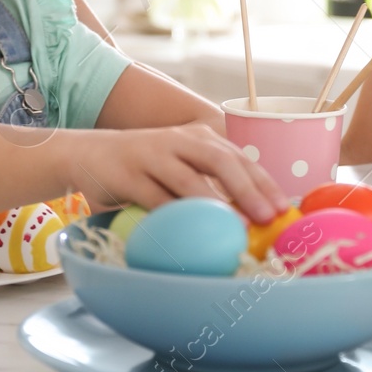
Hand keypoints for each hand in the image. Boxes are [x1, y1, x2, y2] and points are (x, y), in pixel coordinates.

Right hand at [75, 123, 290, 223]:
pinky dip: (174, 217)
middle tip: (266, 216)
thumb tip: (252, 218)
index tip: (283, 208)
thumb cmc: (146, 167)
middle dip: (247, 188)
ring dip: (214, 203)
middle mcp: (179, 140)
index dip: (264, 181)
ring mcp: (152, 155)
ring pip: (188, 177)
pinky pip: (154, 198)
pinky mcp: (128, 174)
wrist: (89, 153)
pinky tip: (188, 233)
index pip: (240, 156)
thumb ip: (211, 183)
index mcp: (199, 137)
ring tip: (235, 224)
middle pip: (220, 160)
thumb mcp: (181, 165)